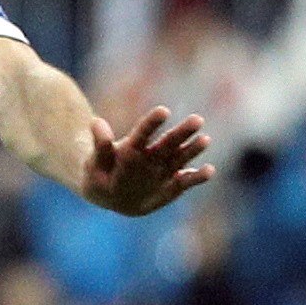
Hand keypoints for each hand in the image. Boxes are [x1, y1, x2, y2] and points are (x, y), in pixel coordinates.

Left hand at [80, 106, 214, 216]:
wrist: (109, 193)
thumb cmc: (100, 173)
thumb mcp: (95, 162)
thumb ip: (100, 145)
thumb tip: (96, 122)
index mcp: (134, 148)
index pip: (143, 133)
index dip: (151, 123)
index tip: (163, 111)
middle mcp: (153, 155)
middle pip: (168, 142)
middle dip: (182, 132)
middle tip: (197, 119)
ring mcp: (164, 170)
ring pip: (180, 157)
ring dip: (192, 149)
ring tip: (205, 139)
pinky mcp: (172, 186)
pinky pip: (185, 181)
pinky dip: (197, 177)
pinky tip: (209, 170)